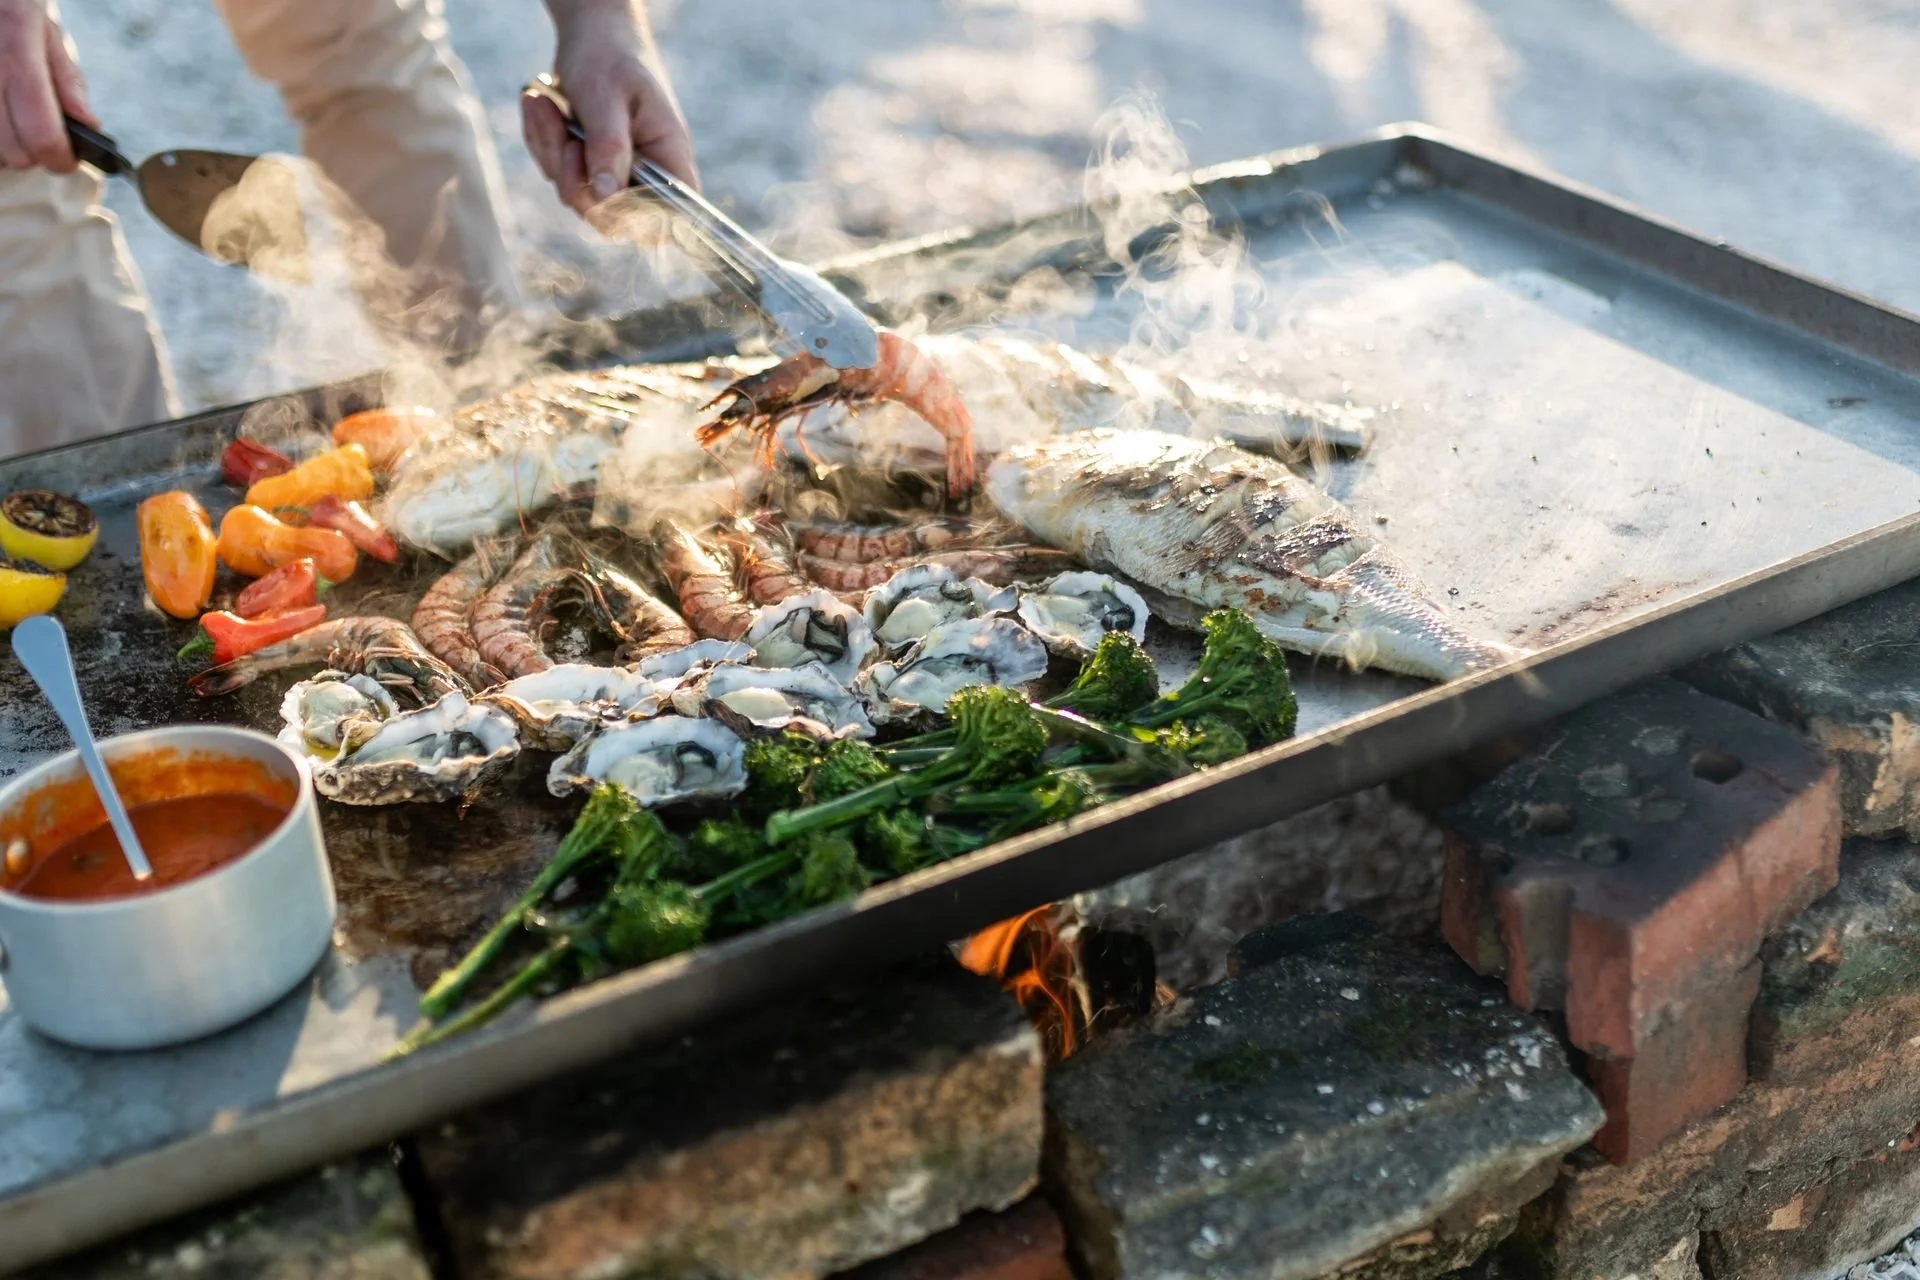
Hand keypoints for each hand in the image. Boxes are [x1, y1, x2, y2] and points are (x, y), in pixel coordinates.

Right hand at [0, 0, 93, 171]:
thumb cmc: (13, 16)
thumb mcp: (47, 35)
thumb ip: (68, 82)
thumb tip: (89, 126)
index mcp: (19, 58)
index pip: (43, 132)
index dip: (61, 157)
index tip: (68, 159)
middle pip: (15, 152)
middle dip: (34, 154)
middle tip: (41, 137)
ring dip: (8, 149)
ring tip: (17, 124)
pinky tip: (2, 119)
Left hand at [525, 1, 696, 217]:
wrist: (591, 33)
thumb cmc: (609, 57)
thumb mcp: (606, 97)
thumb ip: (609, 148)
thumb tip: (605, 197)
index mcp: (669, 160)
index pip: (669, 218)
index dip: (637, 221)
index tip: (600, 193)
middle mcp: (646, 175)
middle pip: (610, 217)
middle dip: (572, 177)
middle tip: (562, 136)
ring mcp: (616, 174)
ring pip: (575, 195)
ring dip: (549, 150)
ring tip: (544, 102)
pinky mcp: (588, 167)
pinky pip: (556, 175)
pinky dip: (541, 141)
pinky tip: (543, 105)